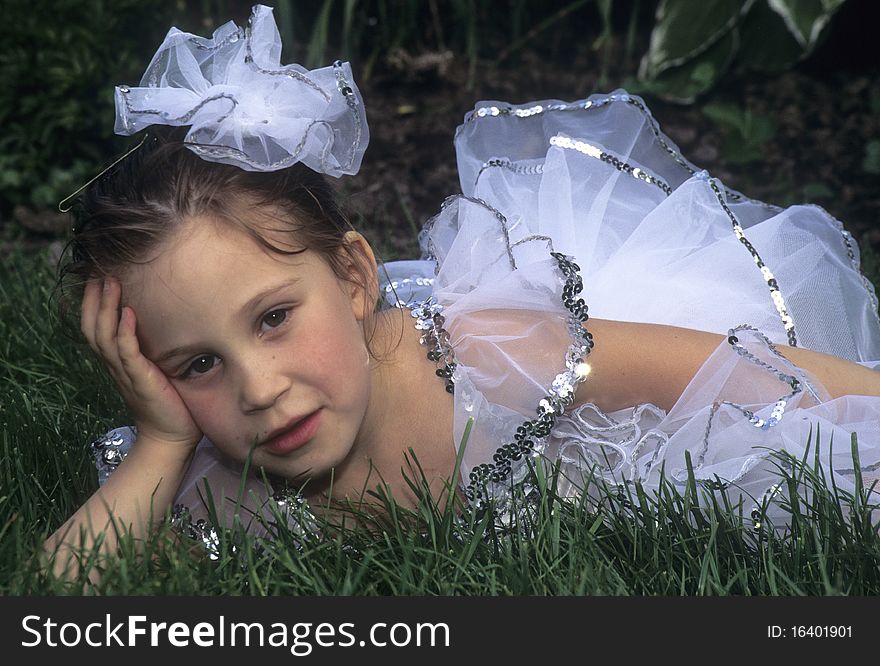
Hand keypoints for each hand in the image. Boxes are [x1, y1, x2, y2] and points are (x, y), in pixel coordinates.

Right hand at [81, 277, 201, 448]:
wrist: (172, 436)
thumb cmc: (170, 402)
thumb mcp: (159, 370)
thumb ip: (155, 350)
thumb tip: (170, 323)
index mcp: (119, 362)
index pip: (96, 328)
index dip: (94, 304)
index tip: (98, 278)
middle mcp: (117, 366)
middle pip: (93, 328)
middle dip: (94, 300)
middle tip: (98, 273)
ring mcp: (126, 373)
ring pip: (105, 336)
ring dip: (107, 308)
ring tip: (111, 283)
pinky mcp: (141, 380)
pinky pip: (127, 353)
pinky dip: (125, 332)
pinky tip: (128, 313)